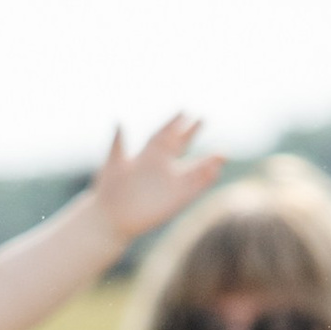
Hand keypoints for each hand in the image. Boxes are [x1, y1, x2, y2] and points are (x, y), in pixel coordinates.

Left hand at [90, 112, 220, 246]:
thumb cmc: (108, 190)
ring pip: (194, 169)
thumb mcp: (112, 165)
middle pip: (181, 145)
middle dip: (191, 132)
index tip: (184, 111)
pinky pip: (195, 189)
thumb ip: (118, 144)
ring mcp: (171, 183)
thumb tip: (119, 121)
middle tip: (203, 118)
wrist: (110, 218)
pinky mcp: (175, 200)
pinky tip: (215, 174)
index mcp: (148, 155)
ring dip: (207, 162)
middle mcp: (162, 166)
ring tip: (222, 155)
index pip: (166, 135)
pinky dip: (205, 182)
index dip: (174, 123)